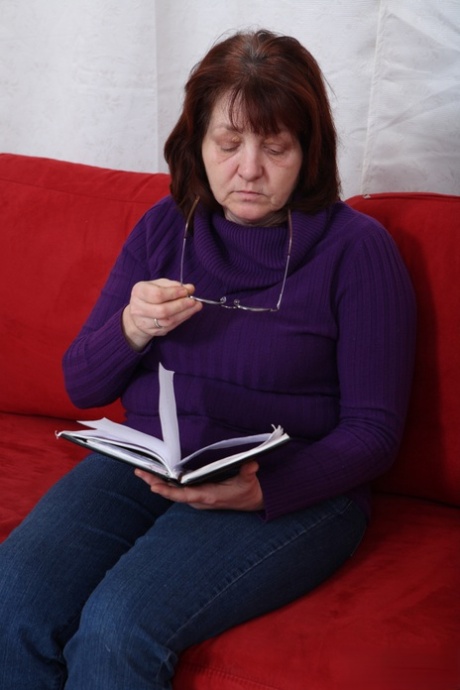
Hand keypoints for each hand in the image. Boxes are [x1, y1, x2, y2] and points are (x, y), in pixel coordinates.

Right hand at [122, 279, 201, 350]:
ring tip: (196, 307)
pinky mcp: (152, 331)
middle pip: (162, 310)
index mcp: (139, 292)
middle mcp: (138, 308)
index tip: (186, 291)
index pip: (157, 295)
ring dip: (184, 314)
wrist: (138, 312)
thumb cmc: (151, 294)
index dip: (173, 293)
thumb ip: (174, 285)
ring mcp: (144, 322)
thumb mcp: (159, 284)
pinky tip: (188, 313)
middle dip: (181, 305)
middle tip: (193, 301)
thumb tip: (190, 288)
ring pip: (167, 321)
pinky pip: (170, 327)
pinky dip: (181, 319)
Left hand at [135, 461, 263, 510]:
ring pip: (173, 491)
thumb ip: (248, 473)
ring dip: (158, 482)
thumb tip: (251, 465)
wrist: (253, 500)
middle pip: (173, 493)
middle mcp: (200, 499)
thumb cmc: (249, 491)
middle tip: (139, 471)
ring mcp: (198, 498)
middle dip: (156, 483)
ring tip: (143, 471)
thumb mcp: (249, 482)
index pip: (184, 495)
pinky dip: (166, 483)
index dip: (168, 492)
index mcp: (209, 496)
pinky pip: (178, 490)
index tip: (154, 487)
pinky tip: (158, 475)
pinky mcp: (198, 494)